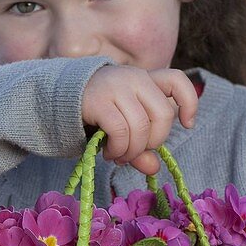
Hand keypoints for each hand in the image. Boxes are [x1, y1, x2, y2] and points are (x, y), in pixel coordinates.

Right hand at [82, 66, 197, 176]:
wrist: (56, 98)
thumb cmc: (96, 112)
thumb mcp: (123, 124)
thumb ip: (140, 145)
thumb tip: (153, 168)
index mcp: (145, 79)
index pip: (177, 80)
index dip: (189, 102)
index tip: (187, 124)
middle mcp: (134, 78)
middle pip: (163, 114)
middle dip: (154, 142)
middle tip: (137, 151)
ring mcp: (116, 87)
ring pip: (141, 127)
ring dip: (132, 151)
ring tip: (119, 156)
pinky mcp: (99, 101)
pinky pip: (120, 132)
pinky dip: (118, 149)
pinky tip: (109, 153)